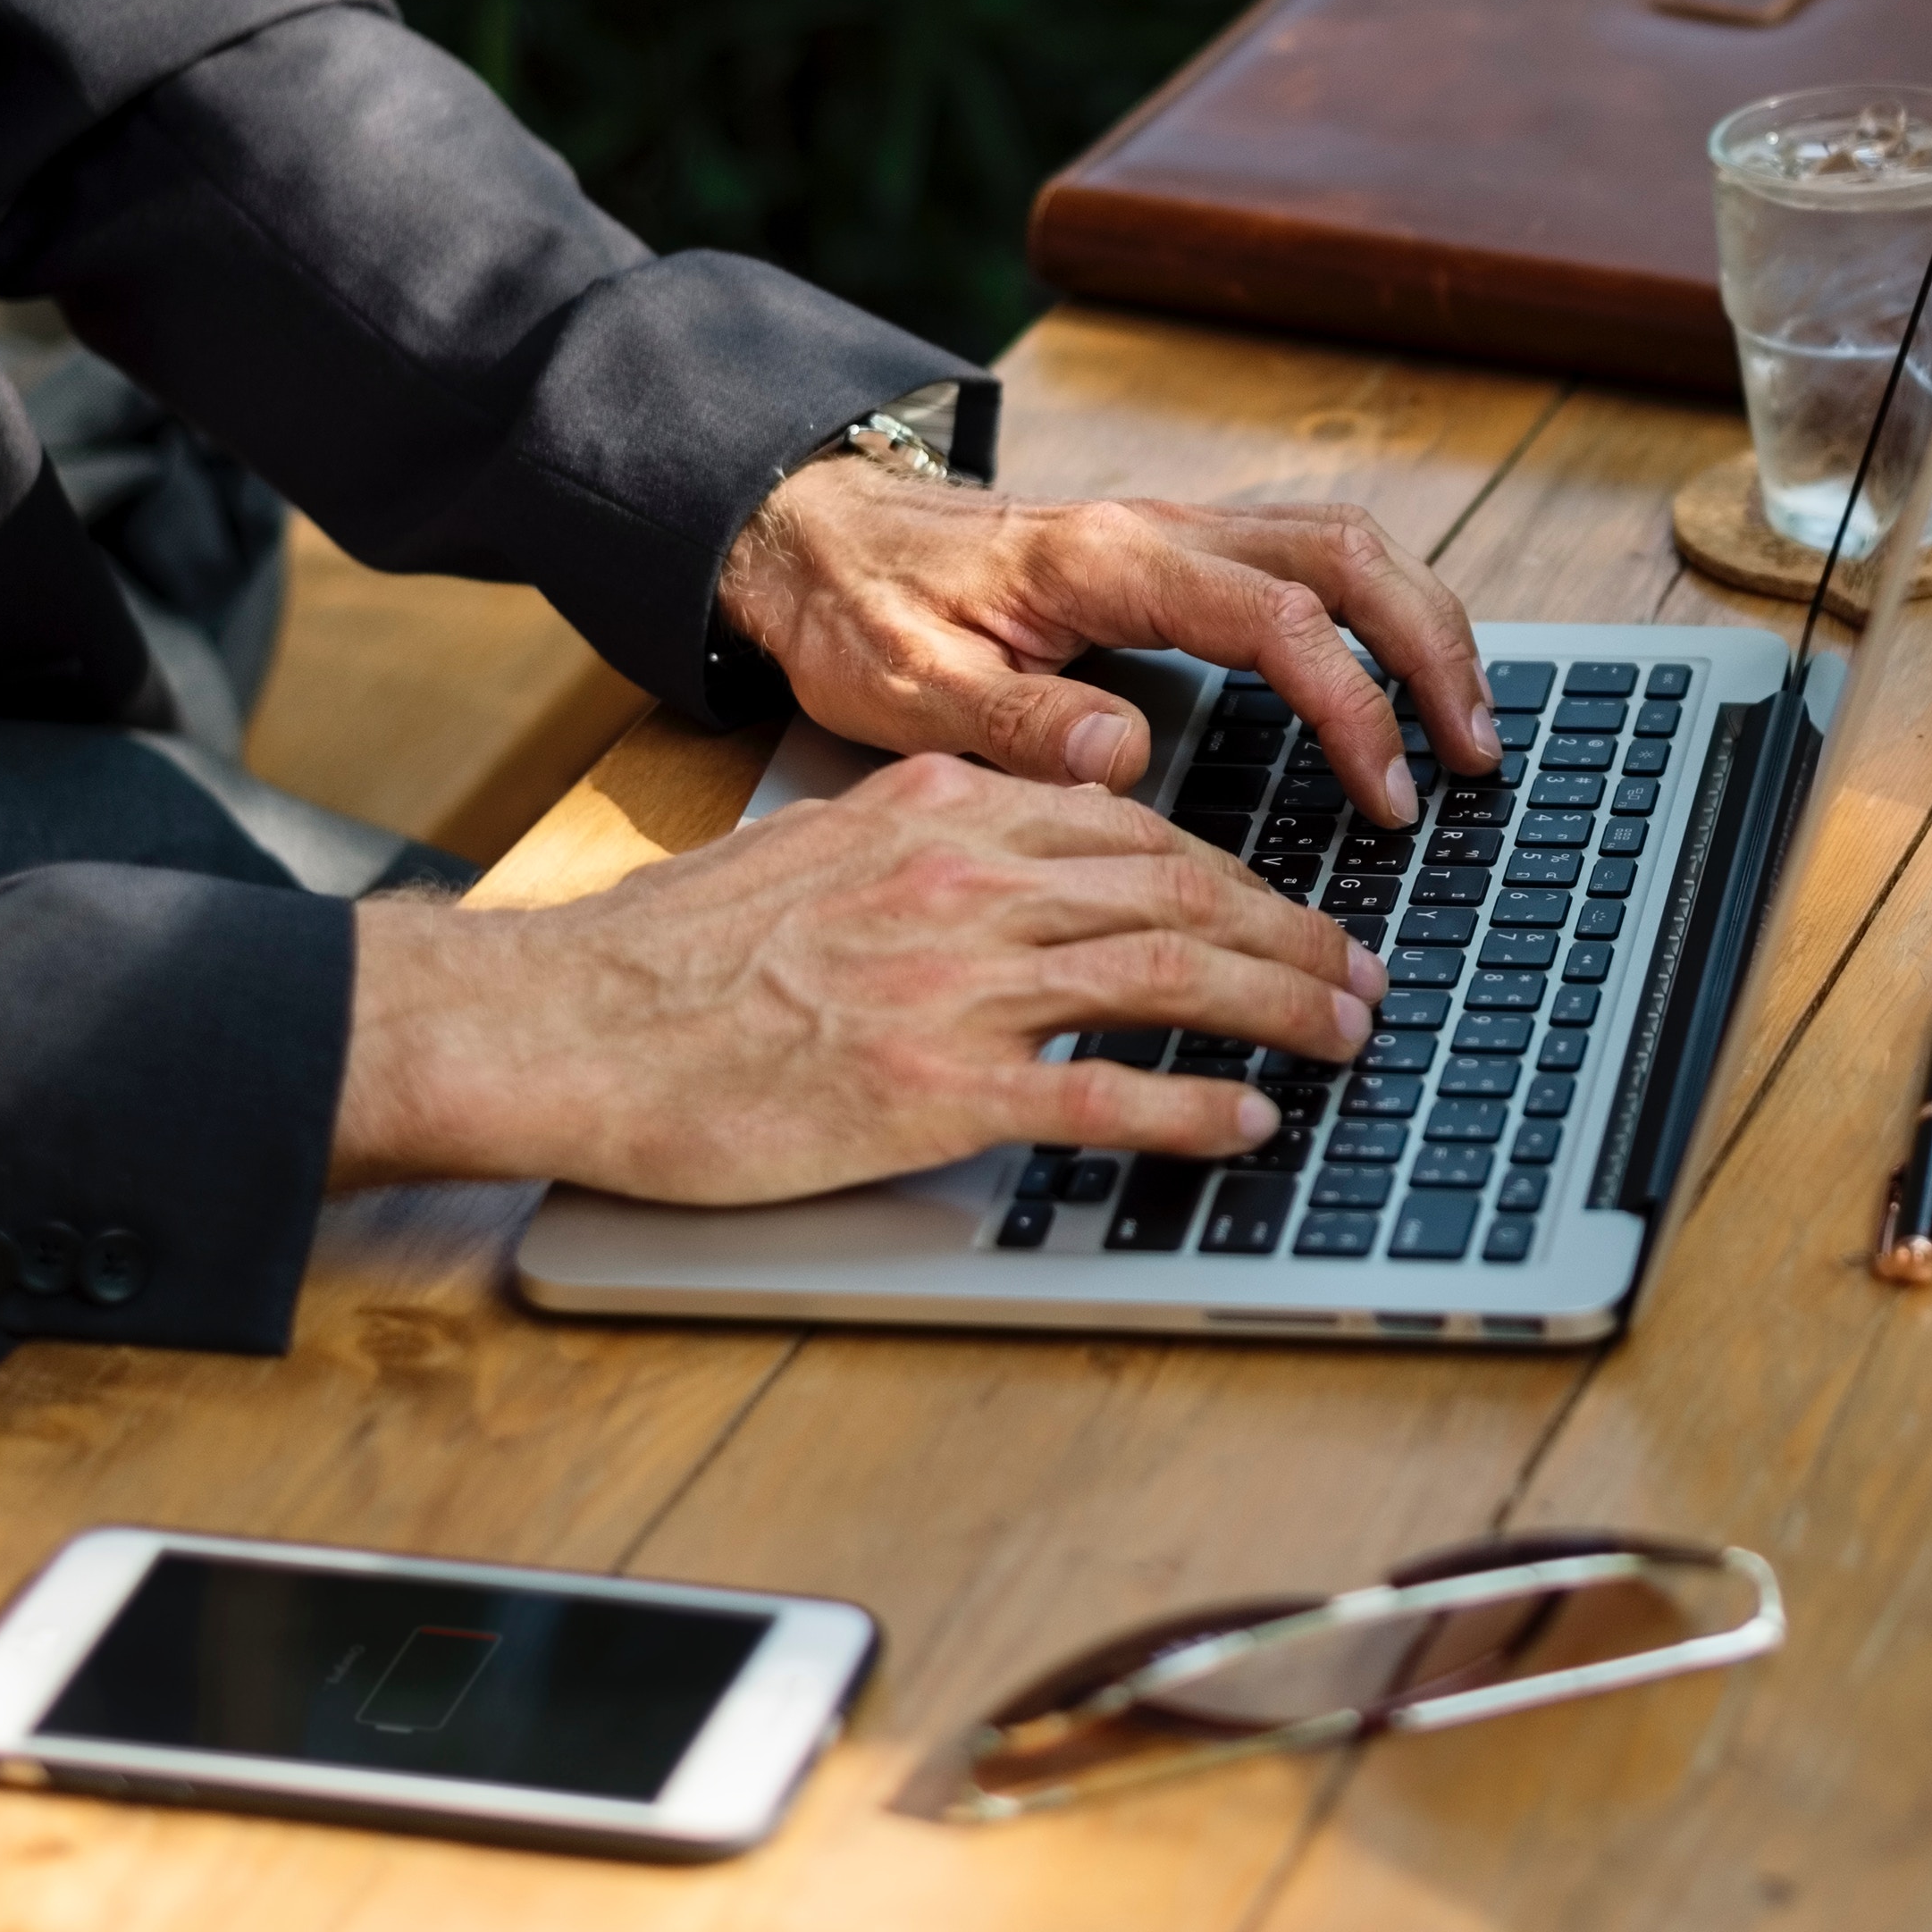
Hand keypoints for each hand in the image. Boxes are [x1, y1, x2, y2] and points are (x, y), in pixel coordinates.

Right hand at [332, 752, 1383, 1198]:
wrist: (572, 1021)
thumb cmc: (676, 954)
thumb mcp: (822, 846)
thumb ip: (931, 844)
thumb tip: (1021, 860)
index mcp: (940, 810)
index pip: (1133, 825)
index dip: (1233, 870)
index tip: (1285, 905)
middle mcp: (966, 879)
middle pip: (1178, 889)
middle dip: (1289, 931)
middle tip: (1359, 972)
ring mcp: (958, 984)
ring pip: (1168, 972)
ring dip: (1279, 1003)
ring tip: (1344, 1032)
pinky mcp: (936, 1090)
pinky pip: (1103, 1094)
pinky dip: (1195, 1107)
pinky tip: (1253, 1121)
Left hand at [719, 457, 1496, 823]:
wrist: (810, 536)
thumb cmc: (857, 614)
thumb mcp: (905, 687)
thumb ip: (1015, 723)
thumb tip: (1124, 758)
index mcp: (1104, 562)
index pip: (1279, 621)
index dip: (1354, 708)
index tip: (1387, 795)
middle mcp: (1158, 527)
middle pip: (1347, 555)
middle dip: (1433, 649)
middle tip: (1478, 752)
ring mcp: (1174, 529)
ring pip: (1343, 542)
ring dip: (1422, 620)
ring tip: (1468, 719)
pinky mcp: (1175, 549)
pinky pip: (1308, 556)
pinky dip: (1378, 608)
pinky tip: (1397, 674)